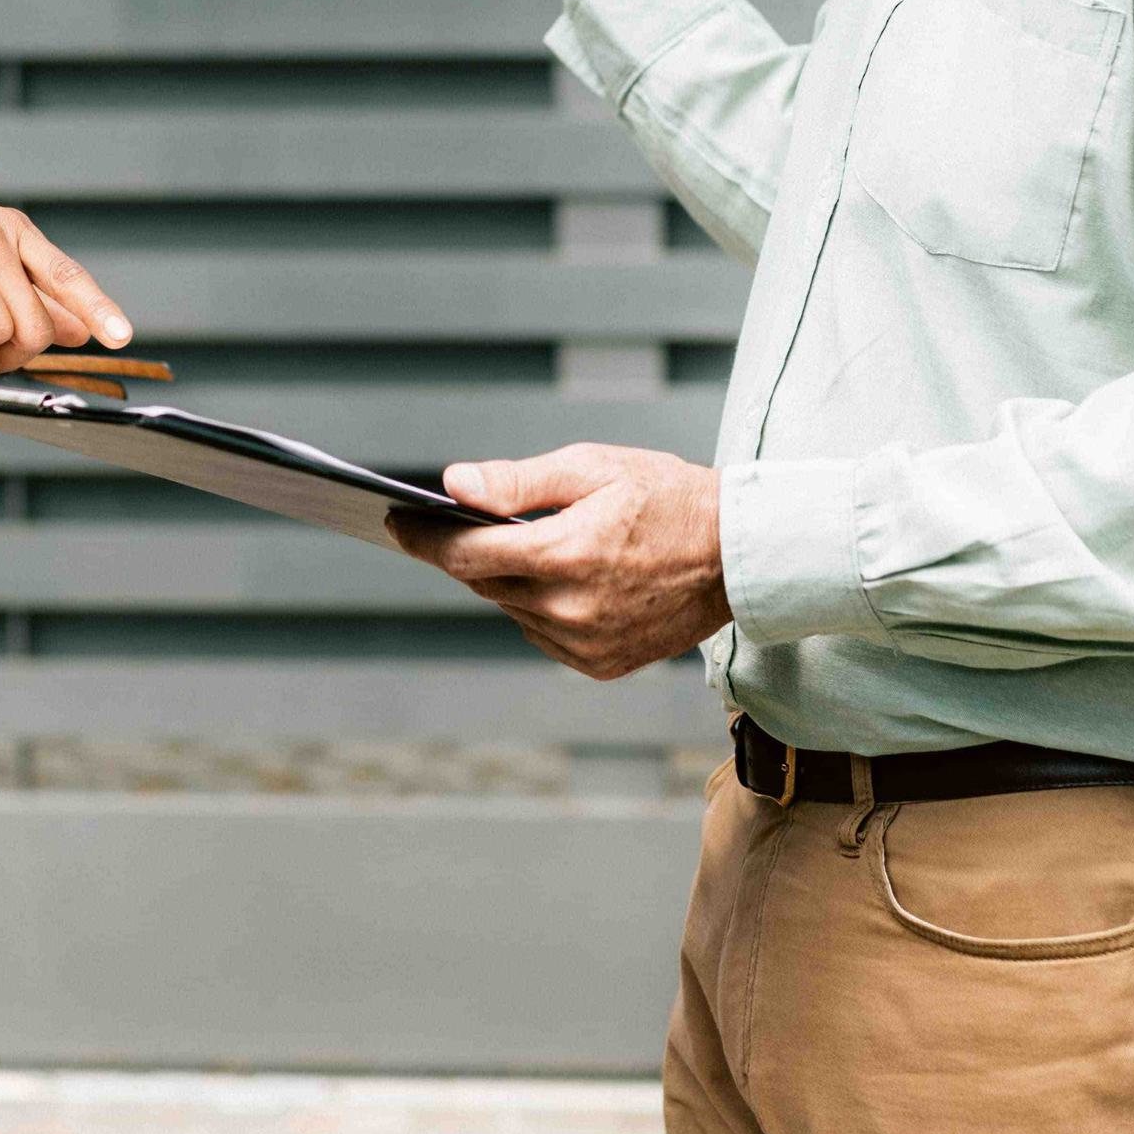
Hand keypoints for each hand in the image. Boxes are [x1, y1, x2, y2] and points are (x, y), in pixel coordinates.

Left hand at [400, 443, 730, 680]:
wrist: (737, 555)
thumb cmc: (667, 497)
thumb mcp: (592, 469)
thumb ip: (517, 482)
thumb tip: (453, 485)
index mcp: (563, 555)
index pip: (465, 553)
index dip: (424, 537)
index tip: (396, 521)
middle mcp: (568, 610)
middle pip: (484, 582)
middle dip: (467, 552)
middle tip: (456, 523)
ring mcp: (584, 645)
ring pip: (512, 609)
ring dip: (509, 579)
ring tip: (535, 545)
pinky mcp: (599, 664)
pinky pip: (543, 634)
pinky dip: (540, 607)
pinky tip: (567, 579)